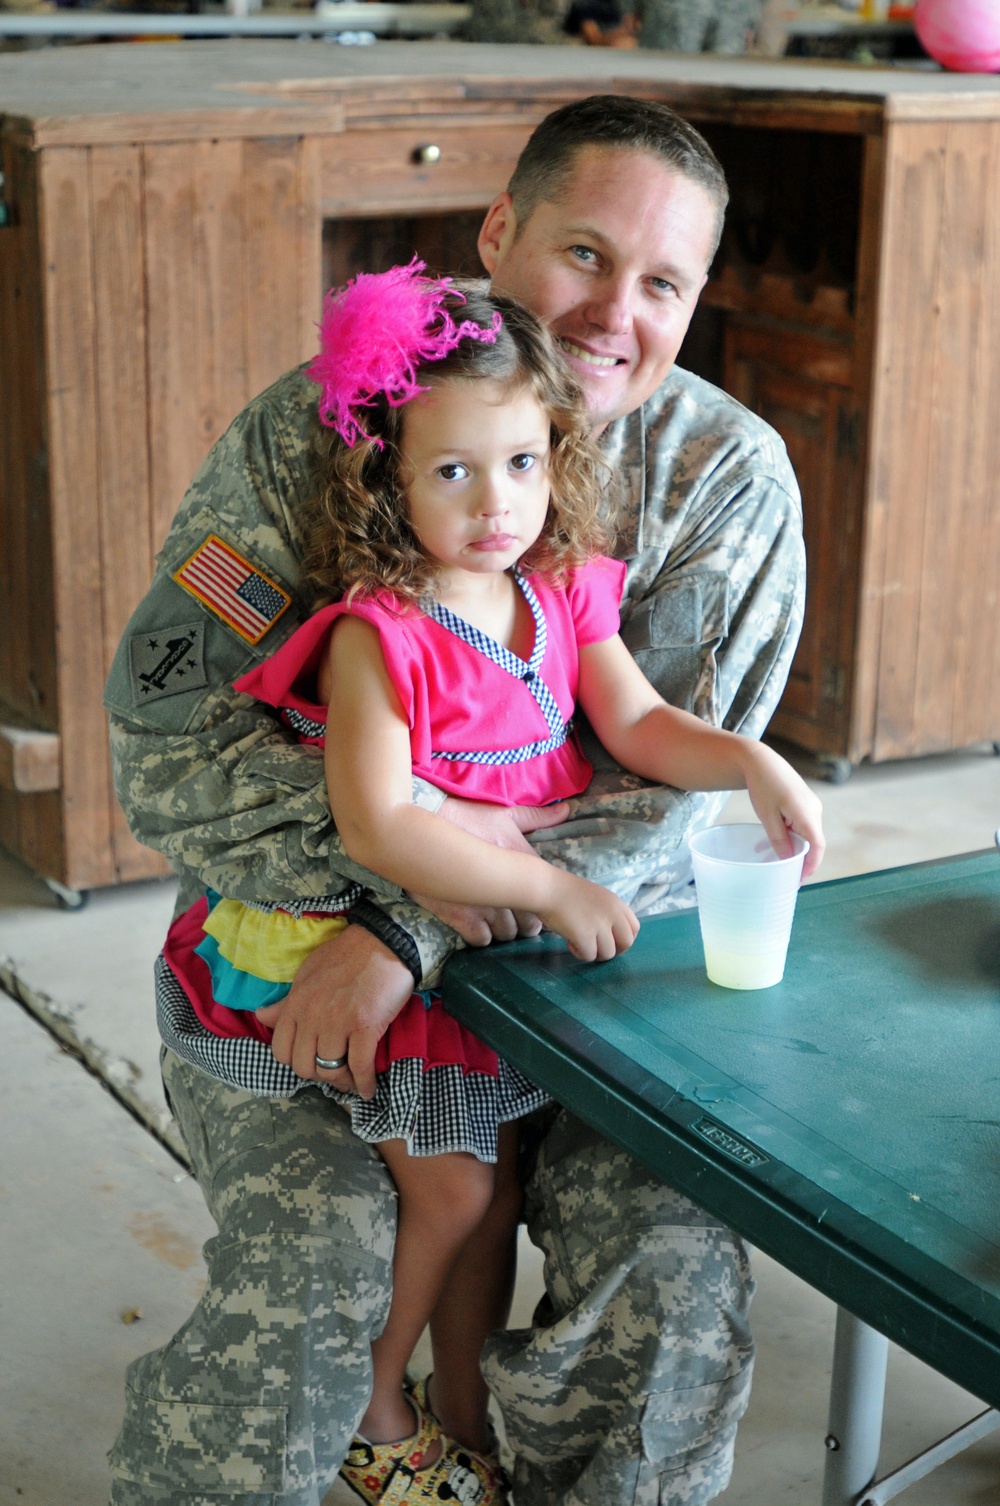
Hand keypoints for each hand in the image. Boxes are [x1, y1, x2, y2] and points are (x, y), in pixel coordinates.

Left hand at [255, 923, 413, 1099]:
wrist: (383, 942)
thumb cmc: (346, 955)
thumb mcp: (308, 974)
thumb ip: (286, 1002)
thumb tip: (261, 1017)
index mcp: (296, 1003)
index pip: (281, 1051)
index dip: (296, 1061)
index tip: (311, 1061)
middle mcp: (312, 1016)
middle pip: (304, 1066)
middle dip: (318, 1074)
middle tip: (334, 1071)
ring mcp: (338, 1022)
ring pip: (330, 1070)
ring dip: (342, 1081)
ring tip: (352, 1080)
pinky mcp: (365, 1026)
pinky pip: (359, 1066)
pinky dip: (364, 1083)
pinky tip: (368, 1088)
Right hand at [408, 797, 570, 945]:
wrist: (422, 825)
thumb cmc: (466, 816)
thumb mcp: (504, 814)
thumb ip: (538, 817)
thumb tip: (565, 811)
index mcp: (522, 862)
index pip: (545, 900)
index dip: (538, 907)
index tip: (529, 904)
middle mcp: (507, 886)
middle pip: (529, 925)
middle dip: (523, 923)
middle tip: (511, 916)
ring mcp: (484, 903)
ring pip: (506, 934)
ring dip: (502, 930)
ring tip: (492, 919)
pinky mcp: (461, 916)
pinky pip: (482, 940)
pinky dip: (480, 935)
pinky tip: (475, 923)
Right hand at [537, 869, 639, 961]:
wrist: (546, 888)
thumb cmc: (565, 892)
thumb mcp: (596, 897)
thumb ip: (608, 913)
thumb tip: (612, 935)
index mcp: (616, 903)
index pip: (635, 928)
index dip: (624, 939)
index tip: (611, 941)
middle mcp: (612, 914)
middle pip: (626, 944)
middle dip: (613, 951)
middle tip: (597, 948)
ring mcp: (599, 925)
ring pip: (608, 954)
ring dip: (593, 952)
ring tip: (578, 942)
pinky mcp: (585, 936)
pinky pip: (589, 956)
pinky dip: (579, 953)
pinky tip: (569, 943)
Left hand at [741, 743, 825, 880]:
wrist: (761, 761)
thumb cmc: (763, 785)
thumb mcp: (767, 816)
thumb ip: (779, 840)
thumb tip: (788, 860)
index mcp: (807, 814)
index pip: (817, 846)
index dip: (811, 865)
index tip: (800, 879)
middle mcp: (814, 810)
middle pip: (813, 842)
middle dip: (800, 859)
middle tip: (786, 874)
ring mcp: (811, 806)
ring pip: (805, 834)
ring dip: (791, 846)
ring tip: (772, 858)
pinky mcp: (805, 803)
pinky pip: (801, 824)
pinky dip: (789, 835)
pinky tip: (771, 841)